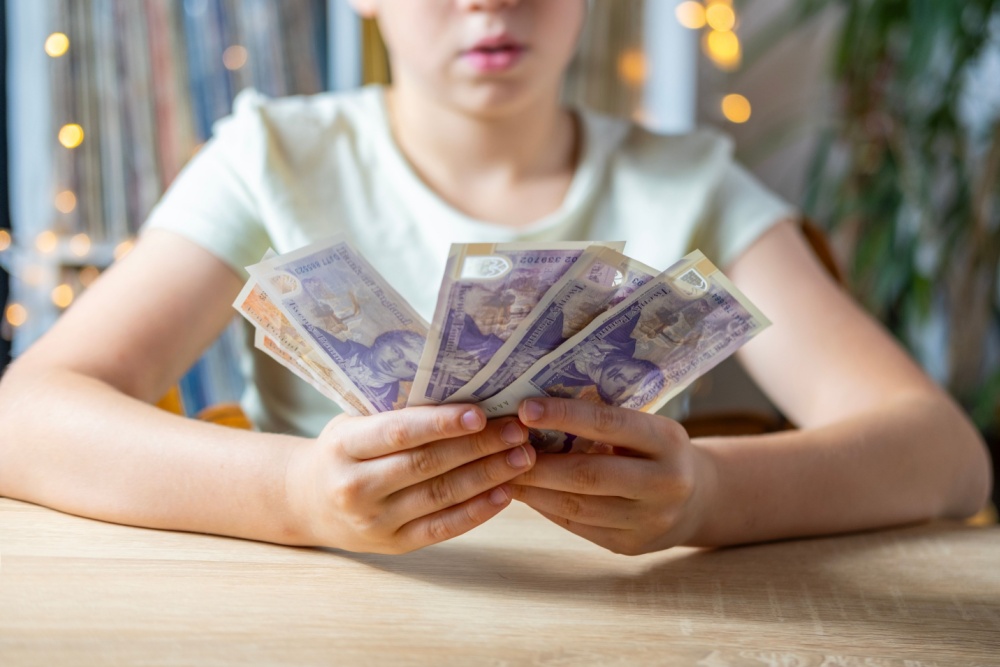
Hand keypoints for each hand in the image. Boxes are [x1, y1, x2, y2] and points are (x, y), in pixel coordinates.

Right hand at [285, 405, 535, 553]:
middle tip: (517, 430)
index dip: (441, 423)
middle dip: (478, 446)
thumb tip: (462, 388)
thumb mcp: (353, 423)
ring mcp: (374, 520)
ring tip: (522, 456)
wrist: (306, 502)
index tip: (481, 413)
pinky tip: (506, 492)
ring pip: (440, 496)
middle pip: (426, 464)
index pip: (399, 432)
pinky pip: (443, 527)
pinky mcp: (394, 544)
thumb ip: (395, 412)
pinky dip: (477, 511)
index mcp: (344, 445)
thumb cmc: (343, 450)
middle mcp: (355, 486)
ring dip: (488, 476)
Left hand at [509, 398, 715, 554]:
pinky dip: (546, 508)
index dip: (565, 415)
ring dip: (534, 489)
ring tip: (503, 472)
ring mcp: (650, 520)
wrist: (698, 500)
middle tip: (502, 448)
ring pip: (579, 506)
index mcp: (668, 440)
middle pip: (589, 474)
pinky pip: (578, 526)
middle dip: (539, 462)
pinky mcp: (631, 546)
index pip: (610, 423)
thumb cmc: (655, 450)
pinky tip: (526, 493)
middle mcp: (665, 482)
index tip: (525, 409)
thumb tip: (535, 409)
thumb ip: (603, 420)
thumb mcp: (646, 426)